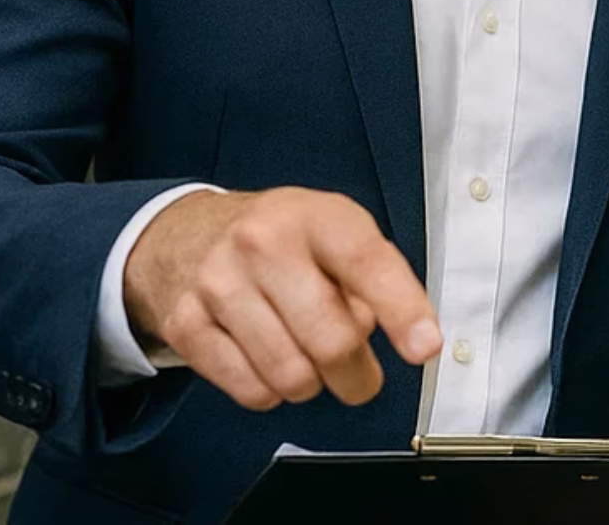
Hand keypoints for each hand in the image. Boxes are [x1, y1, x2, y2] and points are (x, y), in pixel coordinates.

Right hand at [122, 187, 440, 410]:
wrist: (185, 235)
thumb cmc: (280, 238)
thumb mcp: (334, 231)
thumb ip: (375, 279)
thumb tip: (407, 337)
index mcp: (314, 216)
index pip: (367, 265)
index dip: (403, 311)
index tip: (424, 348)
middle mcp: (262, 244)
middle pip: (331, 341)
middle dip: (358, 375)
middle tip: (361, 376)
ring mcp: (218, 283)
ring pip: (292, 376)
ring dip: (313, 384)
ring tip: (307, 357)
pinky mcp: (185, 324)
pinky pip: (252, 391)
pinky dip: (271, 391)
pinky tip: (268, 359)